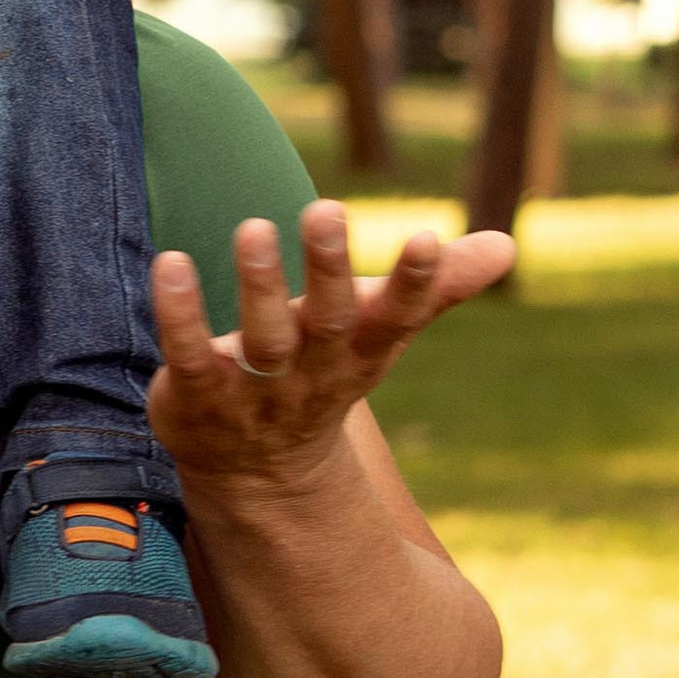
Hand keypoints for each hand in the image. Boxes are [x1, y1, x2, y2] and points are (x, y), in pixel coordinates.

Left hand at [150, 201, 515, 487]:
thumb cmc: (325, 371)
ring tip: (254, 226)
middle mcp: (314, 371)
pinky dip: (181, 314)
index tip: (425, 238)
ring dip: (258, 284)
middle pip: (328, 322)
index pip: (397, 317)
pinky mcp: (199, 395)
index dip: (415, 283)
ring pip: (261, 340)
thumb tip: (508, 246)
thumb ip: (435, 288)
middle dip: (328, 268)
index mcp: (363, 351)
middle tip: (327, 207)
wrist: (260, 470)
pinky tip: (170, 263)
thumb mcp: (379, 332)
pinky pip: (191, 354)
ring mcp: (257, 390)